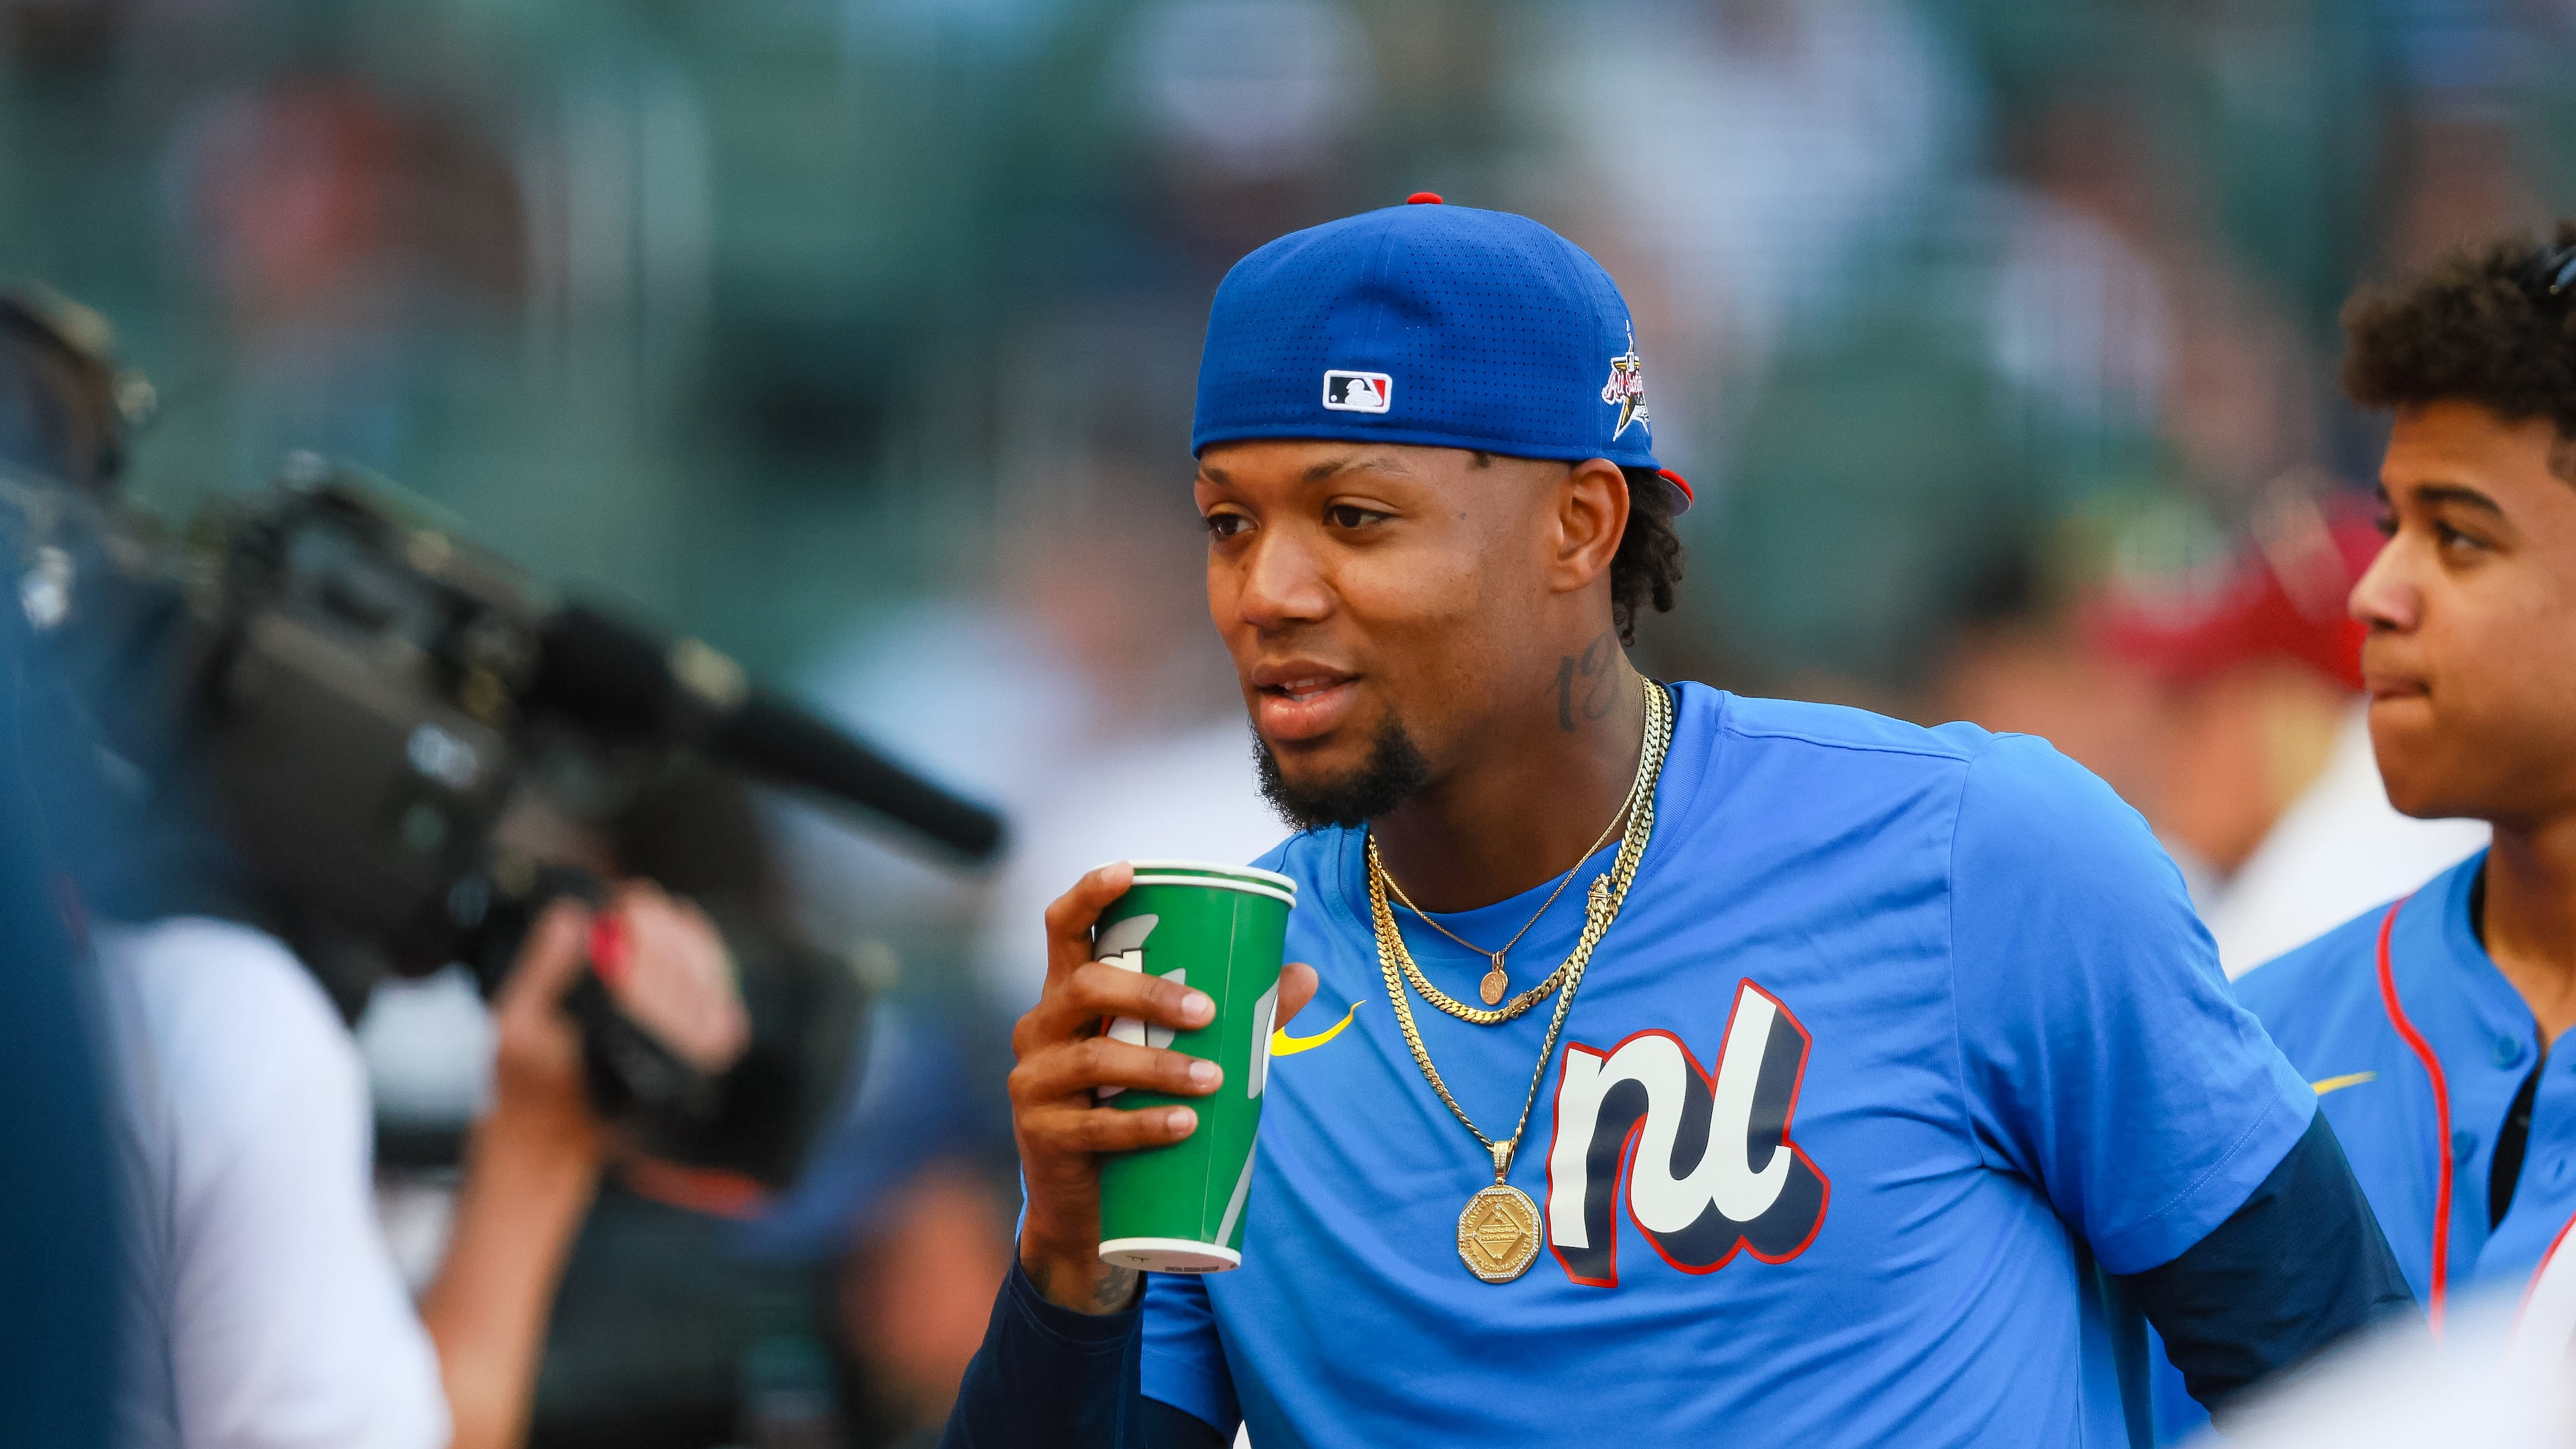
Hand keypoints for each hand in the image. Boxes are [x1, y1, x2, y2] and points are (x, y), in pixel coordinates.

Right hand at [487, 882, 750, 1162]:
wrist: (548, 1140)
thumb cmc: (524, 1083)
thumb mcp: (512, 1024)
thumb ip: (543, 969)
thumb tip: (571, 916)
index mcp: (614, 1046)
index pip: (648, 973)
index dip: (641, 927)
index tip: (623, 898)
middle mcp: (662, 1060)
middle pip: (682, 974)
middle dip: (662, 926)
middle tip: (638, 898)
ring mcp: (685, 1065)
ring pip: (708, 989)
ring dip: (689, 943)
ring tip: (660, 914)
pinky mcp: (694, 1066)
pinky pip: (721, 1013)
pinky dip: (712, 975)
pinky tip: (691, 946)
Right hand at [1008, 862, 1316, 1313]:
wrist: (1089, 1210)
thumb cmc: (1133, 1108)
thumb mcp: (1173, 1055)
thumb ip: (1235, 1015)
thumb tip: (1303, 976)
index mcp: (1067, 995)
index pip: (1063, 928)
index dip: (1091, 893)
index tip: (1131, 869)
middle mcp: (1040, 1027)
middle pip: (1085, 985)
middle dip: (1149, 992)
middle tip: (1208, 1013)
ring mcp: (1034, 1081)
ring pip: (1095, 1056)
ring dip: (1159, 1065)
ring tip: (1213, 1078)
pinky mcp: (1042, 1134)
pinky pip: (1095, 1124)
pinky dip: (1145, 1123)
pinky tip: (1185, 1125)